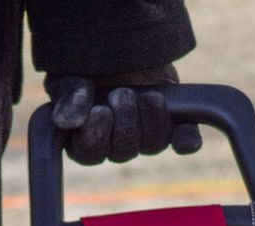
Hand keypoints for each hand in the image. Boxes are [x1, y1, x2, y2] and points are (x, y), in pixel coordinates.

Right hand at [45, 64, 202, 165]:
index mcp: (86, 138)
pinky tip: (185, 135)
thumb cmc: (86, 64)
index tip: (100, 112)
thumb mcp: (70, 77)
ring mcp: (146, 134)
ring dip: (151, 121)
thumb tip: (67, 122)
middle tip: (123, 93)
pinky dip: (186, 139)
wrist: (118, 43)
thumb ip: (68, 98)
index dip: (97, 138)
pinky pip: (184, 140)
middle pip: (123, 151)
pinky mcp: (172, 123)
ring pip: (152, 145)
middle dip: (125, 122)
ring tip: (148, 96)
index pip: (90, 154)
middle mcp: (116, 142)